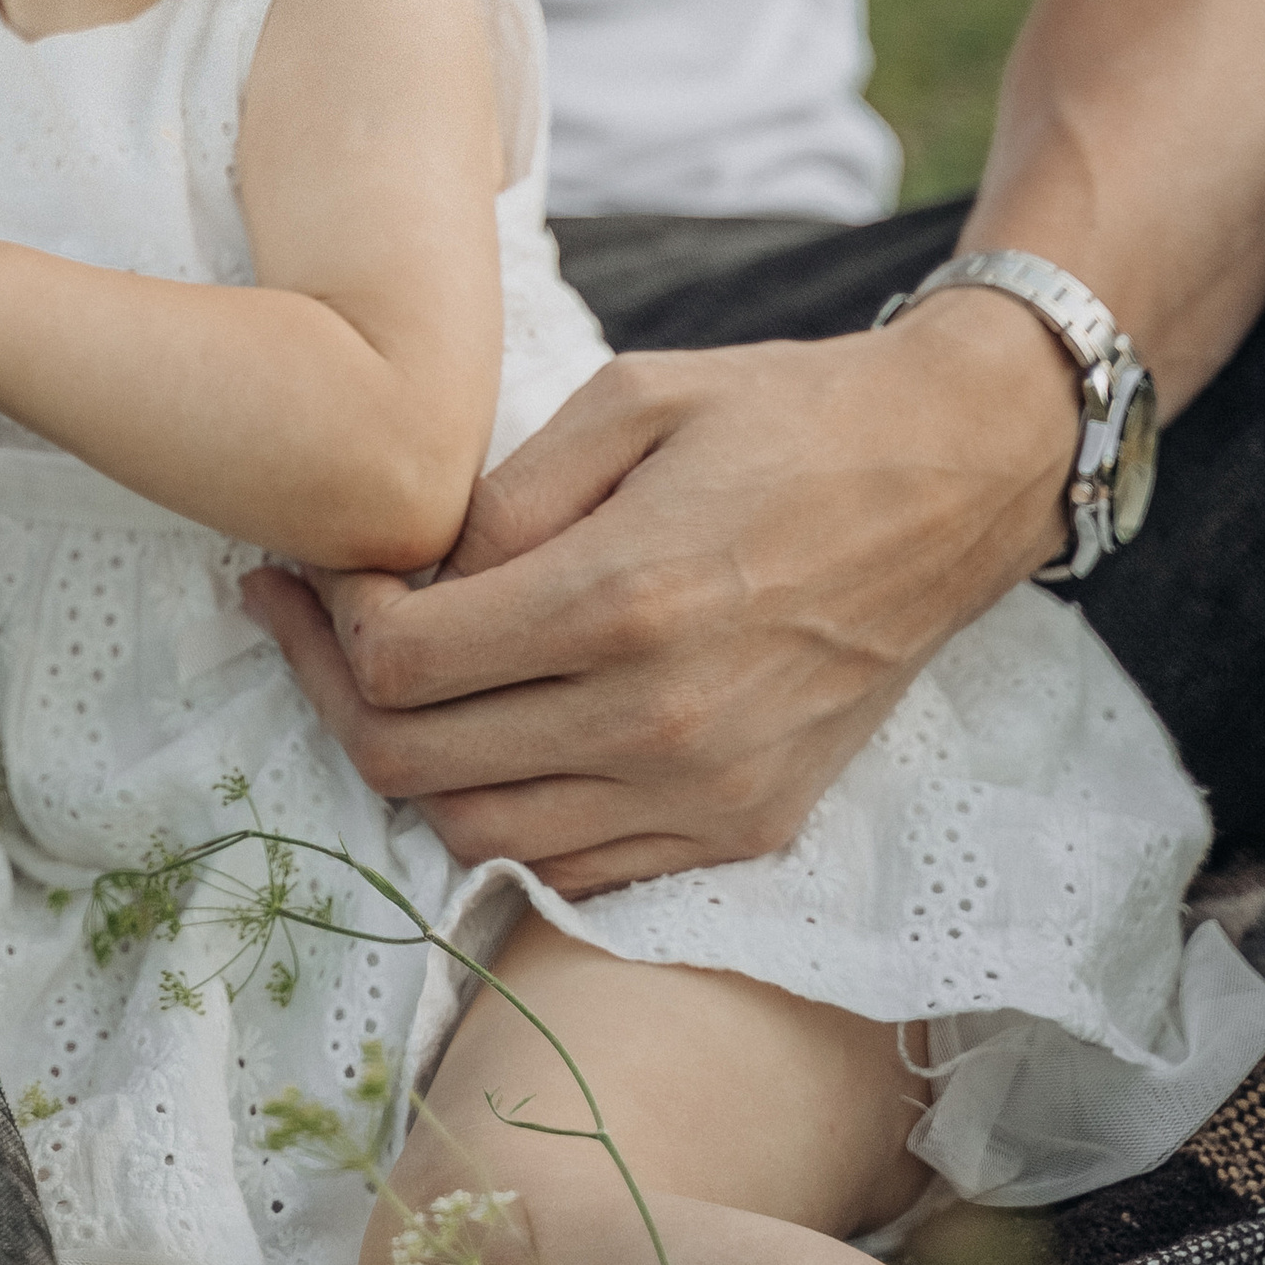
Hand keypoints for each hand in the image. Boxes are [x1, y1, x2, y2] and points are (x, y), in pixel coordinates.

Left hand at [243, 311, 1077, 894]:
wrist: (953, 479)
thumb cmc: (786, 416)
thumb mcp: (629, 397)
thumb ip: (504, 500)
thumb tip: (414, 575)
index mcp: (622, 600)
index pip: (401, 663)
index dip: (327, 618)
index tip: (318, 569)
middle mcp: (660, 722)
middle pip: (414, 764)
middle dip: (333, 692)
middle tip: (312, 622)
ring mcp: (707, 794)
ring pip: (481, 835)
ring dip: (411, 764)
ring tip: (389, 682)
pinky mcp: (744, 829)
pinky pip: (574, 867)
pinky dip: (507, 814)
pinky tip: (491, 731)